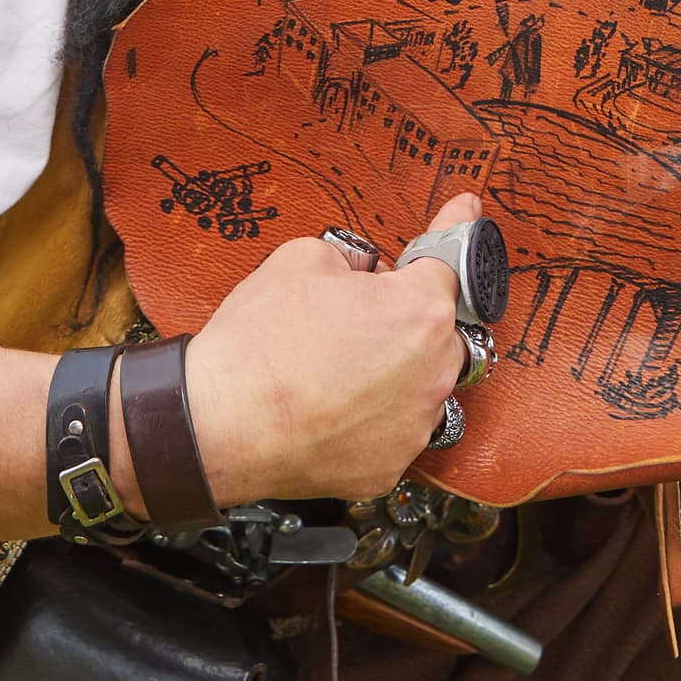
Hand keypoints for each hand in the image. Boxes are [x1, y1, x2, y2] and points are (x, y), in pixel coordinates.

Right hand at [185, 193, 476, 506]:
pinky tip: (331, 407)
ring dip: (393, 371)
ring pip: (420, 384)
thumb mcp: (302, 258)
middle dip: (408, 318)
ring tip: (335, 369)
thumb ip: (354, 257)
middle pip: (438, 330)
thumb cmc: (258, 345)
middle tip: (357, 317)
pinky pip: (393, 429)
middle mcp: (431, 372)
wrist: (217, 424)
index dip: (453, 230)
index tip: (462, 214)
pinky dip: (371, 418)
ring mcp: (413, 425)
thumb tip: (363, 272)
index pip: (452, 260)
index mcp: (419, 312)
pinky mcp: (389, 466)